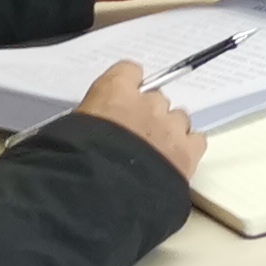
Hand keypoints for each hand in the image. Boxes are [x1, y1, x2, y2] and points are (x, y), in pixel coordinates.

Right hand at [73, 58, 205, 179]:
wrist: (99, 194)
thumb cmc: (73, 162)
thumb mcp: (69, 132)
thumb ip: (90, 121)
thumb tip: (90, 129)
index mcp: (114, 91)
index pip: (129, 71)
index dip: (127, 86)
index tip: (122, 99)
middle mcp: (147, 103)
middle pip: (156, 99)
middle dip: (147, 115)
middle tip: (133, 136)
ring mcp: (170, 126)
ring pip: (178, 118)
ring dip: (168, 131)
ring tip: (154, 154)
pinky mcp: (188, 152)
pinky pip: (197, 140)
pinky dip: (188, 148)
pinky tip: (174, 162)